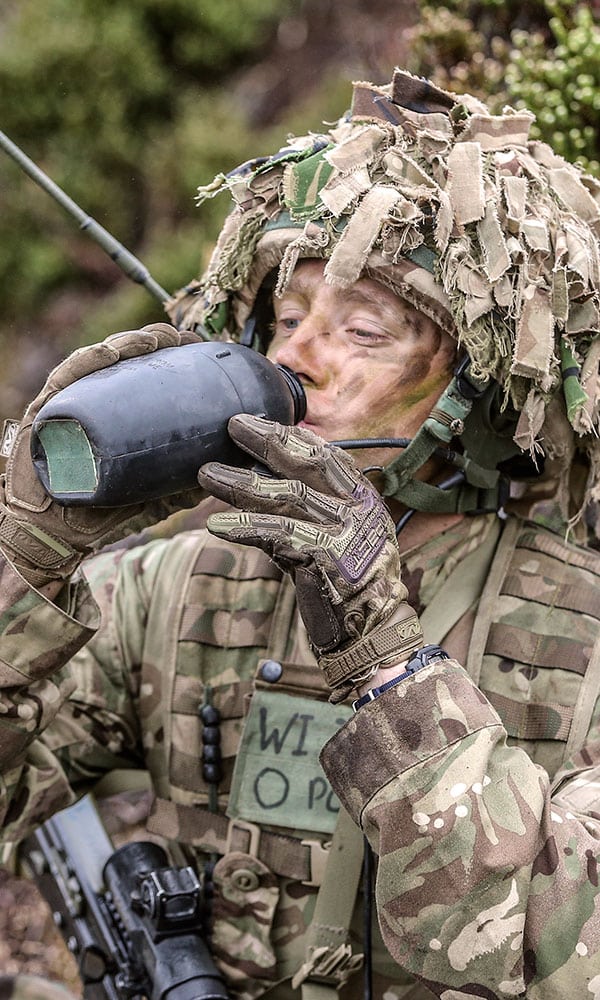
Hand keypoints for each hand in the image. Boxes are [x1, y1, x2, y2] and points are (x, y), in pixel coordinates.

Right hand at [0, 324, 204, 586]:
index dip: (170, 352)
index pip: (143, 370)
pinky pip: (67, 378)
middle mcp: (91, 399)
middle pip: (124, 358)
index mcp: (115, 410)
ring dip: (128, 343)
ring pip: (99, 360)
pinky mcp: (45, 411)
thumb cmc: (98, 508)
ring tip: (155, 341)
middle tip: (183, 339)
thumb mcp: (149, 494)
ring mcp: (68, 401)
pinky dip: (89, 361)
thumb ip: (179, 487)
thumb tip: (218, 481)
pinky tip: (112, 352)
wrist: (55, 531)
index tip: (199, 345)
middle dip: (155, 341)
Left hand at [199, 415, 422, 701]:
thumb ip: (307, 513)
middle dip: (267, 441)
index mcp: (363, 501)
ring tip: (206, 474)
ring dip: (241, 484)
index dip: (292, 436)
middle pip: (308, 464)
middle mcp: (358, 510)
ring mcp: (344, 532)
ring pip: (285, 496)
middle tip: (232, 426)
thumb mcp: (335, 540)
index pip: (327, 456)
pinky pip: (275, 535)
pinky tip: (216, 524)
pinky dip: (244, 528)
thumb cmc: (347, 589)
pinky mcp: (324, 557)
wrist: (370, 635)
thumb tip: (258, 484)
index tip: (257, 423)